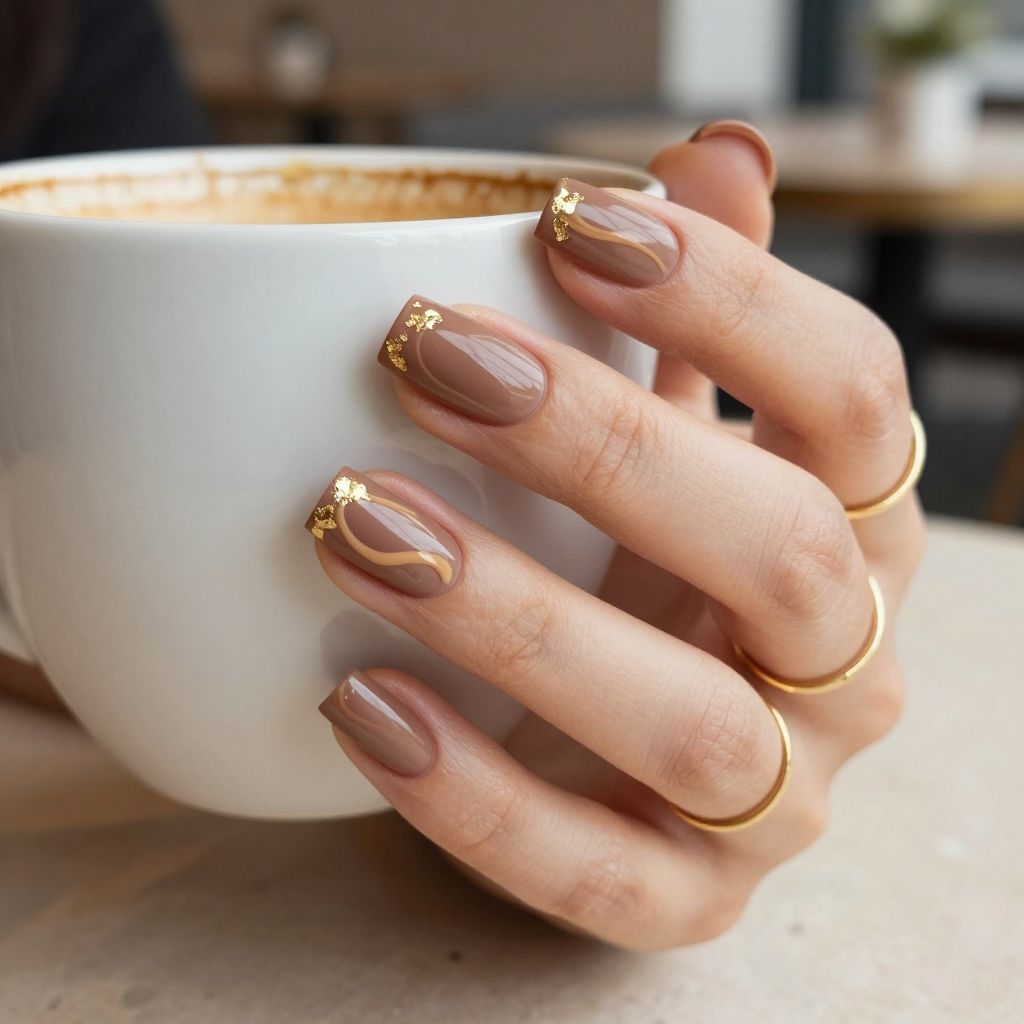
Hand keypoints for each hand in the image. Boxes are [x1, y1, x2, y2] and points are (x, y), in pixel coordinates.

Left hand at [307, 122, 924, 948]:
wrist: (625, 745)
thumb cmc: (649, 566)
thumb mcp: (685, 432)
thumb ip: (699, 316)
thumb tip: (717, 155)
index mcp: (857, 526)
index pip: (850, 394)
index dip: (731, 297)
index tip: (569, 220)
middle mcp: (846, 663)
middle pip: (781, 550)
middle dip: (606, 445)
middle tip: (428, 359)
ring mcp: (779, 799)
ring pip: (690, 725)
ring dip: (519, 620)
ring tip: (358, 527)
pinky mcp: (687, 898)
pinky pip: (597, 871)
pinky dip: (474, 796)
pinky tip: (361, 704)